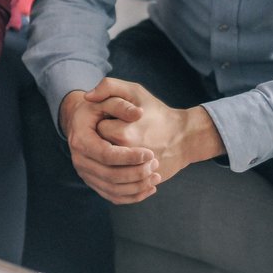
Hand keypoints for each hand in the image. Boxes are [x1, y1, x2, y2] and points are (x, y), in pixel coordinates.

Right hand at [59, 87, 159, 203]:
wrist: (84, 122)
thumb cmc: (98, 108)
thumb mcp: (108, 99)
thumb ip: (121, 103)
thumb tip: (138, 113)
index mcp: (81, 139)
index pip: (106, 155)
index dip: (130, 157)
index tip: (150, 153)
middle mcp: (79, 160)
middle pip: (110, 176)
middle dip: (136, 173)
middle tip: (155, 164)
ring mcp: (86, 174)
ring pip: (113, 190)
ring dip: (137, 187)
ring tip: (156, 176)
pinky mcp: (94, 183)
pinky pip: (113, 197)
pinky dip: (133, 197)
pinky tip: (150, 188)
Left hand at [86, 77, 224, 186]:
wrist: (185, 138)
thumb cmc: (157, 113)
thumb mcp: (135, 92)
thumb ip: (109, 87)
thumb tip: (87, 96)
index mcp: (124, 133)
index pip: (98, 129)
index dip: (105, 121)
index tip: (117, 118)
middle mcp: (127, 156)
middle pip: (100, 149)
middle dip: (108, 139)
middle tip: (123, 132)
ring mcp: (135, 173)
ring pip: (108, 168)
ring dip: (112, 157)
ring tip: (126, 145)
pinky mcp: (140, 184)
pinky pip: (118, 185)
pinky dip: (119, 175)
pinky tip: (125, 162)